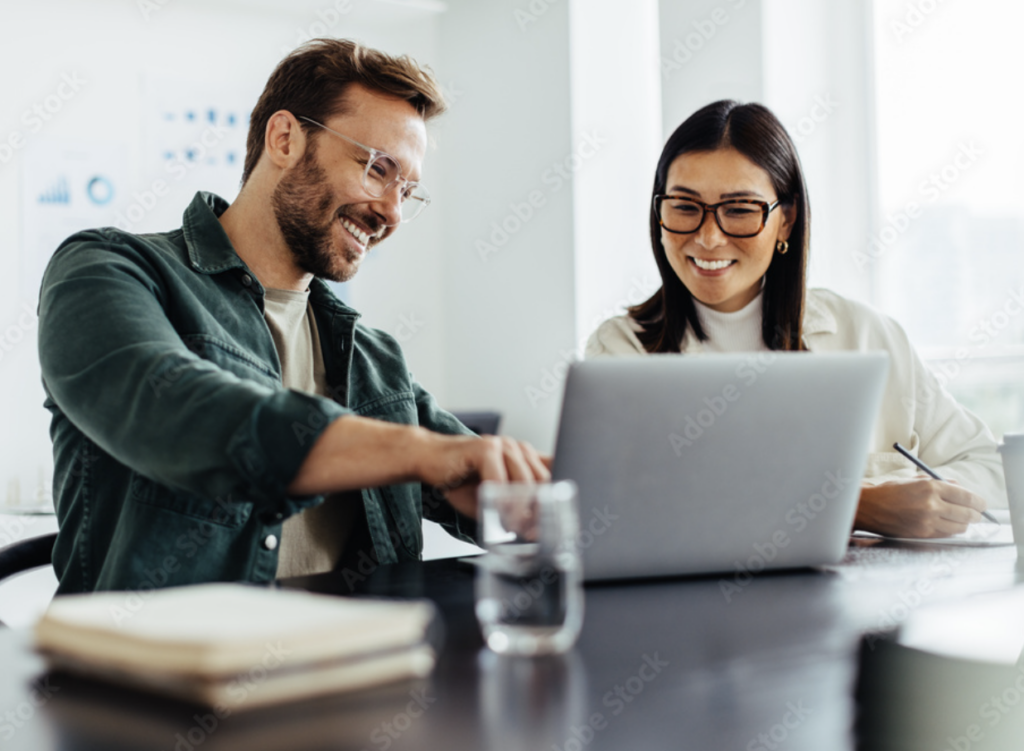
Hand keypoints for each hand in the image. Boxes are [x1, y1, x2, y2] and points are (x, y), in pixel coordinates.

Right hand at [414, 435, 549, 518]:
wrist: (427, 458)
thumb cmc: (459, 479)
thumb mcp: (493, 497)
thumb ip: (513, 507)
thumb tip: (534, 530)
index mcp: (524, 457)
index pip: (552, 475)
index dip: (555, 500)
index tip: (552, 524)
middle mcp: (517, 448)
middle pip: (542, 481)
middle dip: (540, 510)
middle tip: (533, 533)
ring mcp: (502, 445)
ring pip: (524, 481)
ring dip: (520, 509)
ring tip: (515, 528)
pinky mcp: (484, 448)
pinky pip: (499, 479)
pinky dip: (499, 501)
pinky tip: (496, 513)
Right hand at [855, 476, 986, 537]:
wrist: (868, 507)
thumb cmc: (890, 491)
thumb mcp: (914, 480)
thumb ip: (939, 483)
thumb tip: (960, 489)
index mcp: (930, 487)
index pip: (966, 496)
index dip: (978, 501)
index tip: (981, 503)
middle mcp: (931, 505)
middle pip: (967, 514)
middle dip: (975, 514)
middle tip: (976, 513)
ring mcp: (927, 521)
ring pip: (959, 527)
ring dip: (964, 524)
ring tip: (961, 519)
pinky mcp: (922, 534)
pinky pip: (946, 534)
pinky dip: (951, 530)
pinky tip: (947, 524)